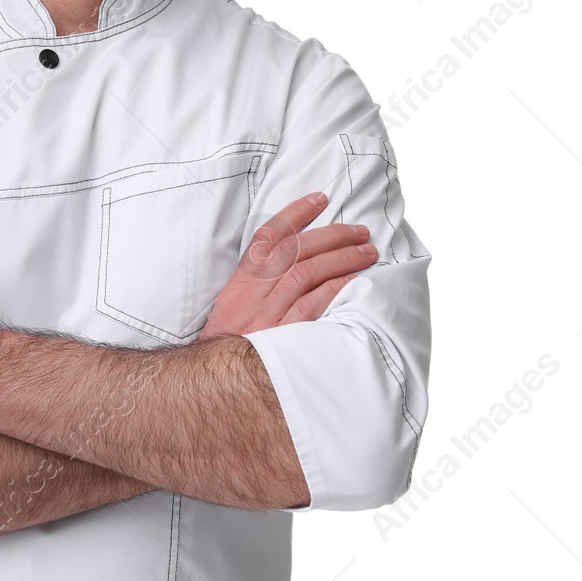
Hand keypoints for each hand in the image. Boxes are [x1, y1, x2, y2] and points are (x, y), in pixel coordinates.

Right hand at [197, 192, 377, 340]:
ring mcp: (267, 315)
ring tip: (367, 251)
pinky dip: (335, 288)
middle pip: (294, 250)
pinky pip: (312, 305)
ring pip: (306, 273)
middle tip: (359, 230)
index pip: (267, 237)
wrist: (215, 383)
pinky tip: (355, 280)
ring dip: (341, 258)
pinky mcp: (282, 337)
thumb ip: (259, 285)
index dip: (295, 213)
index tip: (320, 199)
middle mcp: (252, 294)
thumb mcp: (234, 308)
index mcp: (240, 283)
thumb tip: (295, 260)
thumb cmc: (231, 345)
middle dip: (330, 235)